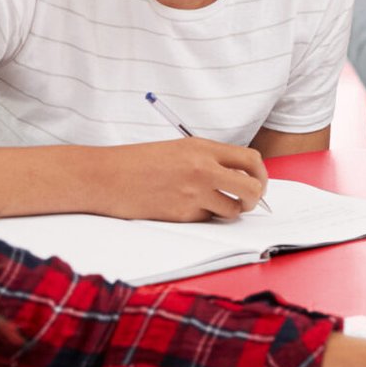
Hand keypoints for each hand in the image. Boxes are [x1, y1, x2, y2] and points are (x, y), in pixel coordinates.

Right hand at [90, 138, 270, 220]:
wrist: (105, 177)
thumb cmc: (138, 162)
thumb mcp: (178, 149)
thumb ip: (209, 159)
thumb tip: (238, 177)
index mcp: (203, 148)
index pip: (251, 159)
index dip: (260, 174)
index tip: (257, 182)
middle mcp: (203, 168)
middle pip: (252, 187)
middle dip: (255, 198)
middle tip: (247, 202)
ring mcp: (194, 192)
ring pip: (233, 209)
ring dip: (228, 211)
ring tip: (212, 206)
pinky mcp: (182, 214)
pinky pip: (207, 219)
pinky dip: (203, 217)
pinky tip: (184, 208)